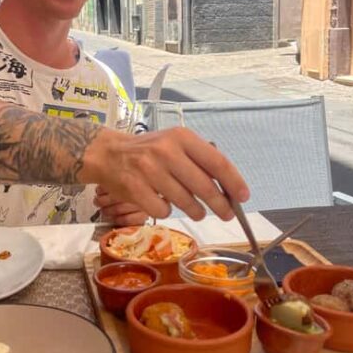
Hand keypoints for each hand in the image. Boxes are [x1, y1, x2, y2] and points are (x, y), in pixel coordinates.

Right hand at [81, 127, 249, 221]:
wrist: (108, 154)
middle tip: (227, 214)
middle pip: (204, 186)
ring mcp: (149, 170)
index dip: (234, 182)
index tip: (243, 197)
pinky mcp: (135, 189)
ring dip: (197, 211)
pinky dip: (167, 211)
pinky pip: (163, 210)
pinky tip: (163, 203)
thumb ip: (199, 161)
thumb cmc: (149, 150)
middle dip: (220, 205)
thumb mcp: (175, 144)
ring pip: (186, 202)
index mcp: (181, 137)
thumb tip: (229, 188)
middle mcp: (166, 151)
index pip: (217, 162)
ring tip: (198, 212)